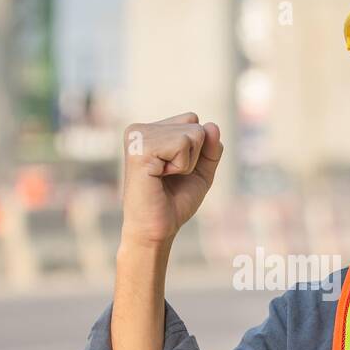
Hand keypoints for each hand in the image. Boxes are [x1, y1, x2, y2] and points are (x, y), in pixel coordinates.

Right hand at [120, 112, 223, 247]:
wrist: (157, 230)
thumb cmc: (174, 203)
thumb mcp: (200, 171)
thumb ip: (210, 148)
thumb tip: (212, 126)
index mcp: (149, 131)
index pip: (192, 120)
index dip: (196, 149)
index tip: (174, 170)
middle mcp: (139, 129)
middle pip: (194, 125)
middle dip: (193, 156)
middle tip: (169, 177)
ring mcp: (137, 136)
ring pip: (192, 133)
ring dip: (187, 163)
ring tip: (164, 178)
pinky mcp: (139, 148)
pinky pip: (183, 144)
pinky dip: (182, 166)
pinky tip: (160, 177)